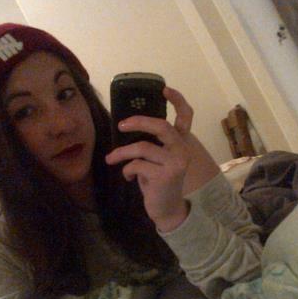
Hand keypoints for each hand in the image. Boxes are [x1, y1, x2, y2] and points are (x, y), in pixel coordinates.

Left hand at [105, 87, 192, 231]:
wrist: (167, 209)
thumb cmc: (158, 182)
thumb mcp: (157, 160)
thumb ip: (151, 144)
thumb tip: (128, 126)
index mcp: (181, 143)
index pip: (186, 117)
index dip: (178, 100)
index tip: (164, 88)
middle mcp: (182, 150)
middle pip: (161, 127)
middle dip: (138, 122)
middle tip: (121, 125)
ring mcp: (176, 163)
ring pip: (142, 148)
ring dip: (121, 153)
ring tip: (111, 159)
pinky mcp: (165, 176)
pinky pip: (137, 165)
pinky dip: (127, 170)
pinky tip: (128, 177)